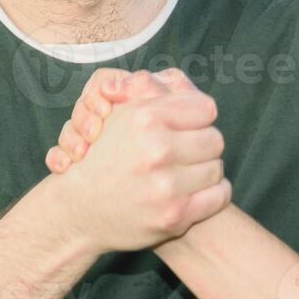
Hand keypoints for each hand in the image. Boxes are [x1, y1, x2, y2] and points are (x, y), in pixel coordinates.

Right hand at [46, 75, 228, 252]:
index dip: (198, 116)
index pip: (205, 108)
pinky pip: (219, 196)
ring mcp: (166, 186)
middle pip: (215, 139)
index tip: (190, 125)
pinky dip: (212, 194)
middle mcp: (156, 149)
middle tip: (189, 150)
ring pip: (217, 168)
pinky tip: (194, 191)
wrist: (78, 210)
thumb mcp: (120, 113)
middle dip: (203, 143)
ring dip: (205, 170)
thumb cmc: (103, 156)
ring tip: (188, 170)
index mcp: (145, 118)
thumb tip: (181, 83)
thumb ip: (150, 90)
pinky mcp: (174, 216)